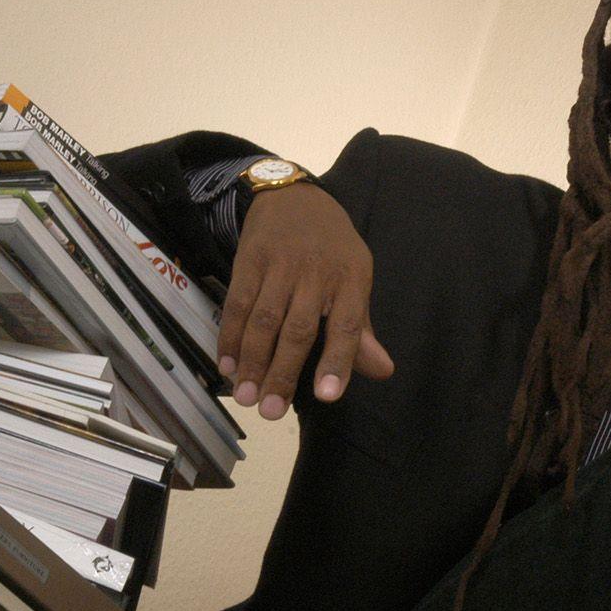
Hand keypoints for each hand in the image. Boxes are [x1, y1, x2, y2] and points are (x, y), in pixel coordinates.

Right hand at [220, 182, 394, 418]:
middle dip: (283, 373)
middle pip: (298, 330)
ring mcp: (281, 265)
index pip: (348, 325)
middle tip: (271, 412)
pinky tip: (227, 366)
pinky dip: (230, 337)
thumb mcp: (357, 280)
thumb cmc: (332, 250)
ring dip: (252, 362)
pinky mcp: (249, 261)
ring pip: (264, 321)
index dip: (338, 362)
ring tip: (246, 397)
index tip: (328, 396)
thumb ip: (362, 330)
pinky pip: (237, 304)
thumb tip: (382, 371)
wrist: (294, 197)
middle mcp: (317, 273)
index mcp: (352, 279)